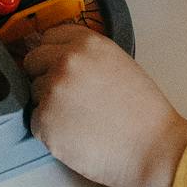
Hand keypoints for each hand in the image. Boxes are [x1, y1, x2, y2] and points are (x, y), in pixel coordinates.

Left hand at [25, 22, 186, 186]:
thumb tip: (58, 57)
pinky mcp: (45, 121)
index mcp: (87, 43)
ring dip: (49, 105)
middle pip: (33, 61)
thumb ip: (87, 55)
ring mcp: (53, 91)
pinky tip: (77, 135)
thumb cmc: (142, 113)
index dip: (54, 55)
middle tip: (71, 98)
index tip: (61, 68)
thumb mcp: (118, 64)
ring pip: (34, 93)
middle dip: (45, 77)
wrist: (153, 149)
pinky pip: (36, 122)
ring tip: (81, 120)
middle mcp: (66, 61)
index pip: (48, 38)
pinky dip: (50, 131)